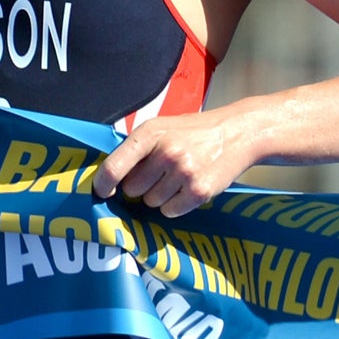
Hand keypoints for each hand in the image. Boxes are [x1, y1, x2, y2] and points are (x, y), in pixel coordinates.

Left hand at [91, 110, 252, 219]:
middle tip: (159, 174)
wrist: (237, 133)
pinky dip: (175, 205)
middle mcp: (166, 152)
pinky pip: (170, 211)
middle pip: (132, 190)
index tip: (101, 191)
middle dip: (141, 186)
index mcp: (150, 133)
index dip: (103, 184)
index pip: (114, 167)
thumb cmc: (194, 131)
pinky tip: (187, 188)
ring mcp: (183, 172)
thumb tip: (109, 178)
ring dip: (160, 196)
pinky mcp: (199, 191)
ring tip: (177, 178)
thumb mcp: (161, 127)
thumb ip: (136, 148)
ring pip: (151, 202)